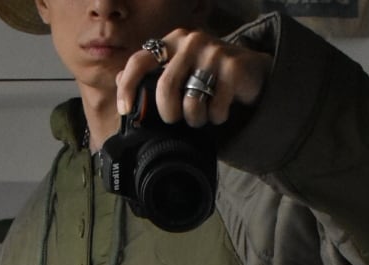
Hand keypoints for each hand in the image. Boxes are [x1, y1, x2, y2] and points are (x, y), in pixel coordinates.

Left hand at [116, 29, 270, 130]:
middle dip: (169, 113)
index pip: (140, 60)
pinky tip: (221, 111)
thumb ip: (150, 75)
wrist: (251, 72)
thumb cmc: (208, 76)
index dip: (128, 86)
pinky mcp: (233, 67)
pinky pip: (216, 108)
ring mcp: (212, 52)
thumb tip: (117, 81)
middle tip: (176, 119)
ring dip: (196, 119)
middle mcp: (190, 41)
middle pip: (165, 88)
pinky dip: (217, 118)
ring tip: (202, 116)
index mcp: (172, 42)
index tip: (125, 109)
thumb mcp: (178, 71)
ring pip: (191, 102)